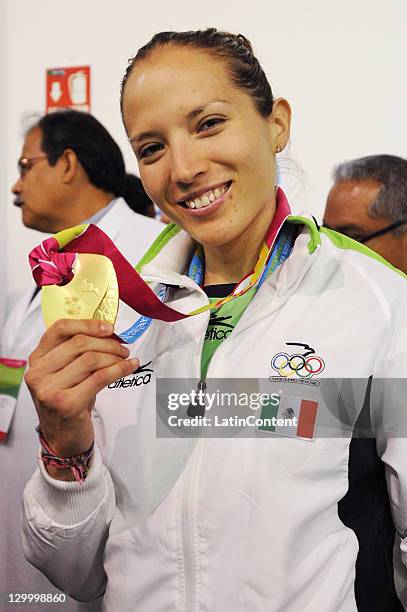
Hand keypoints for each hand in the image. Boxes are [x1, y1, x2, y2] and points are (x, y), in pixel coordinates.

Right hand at [25, 319, 137, 464]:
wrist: (63, 436)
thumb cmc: (67, 399)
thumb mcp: (64, 372)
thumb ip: (76, 352)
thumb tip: (109, 333)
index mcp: (37, 359)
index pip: (59, 329)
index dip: (87, 324)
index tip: (109, 328)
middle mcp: (38, 373)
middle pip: (79, 343)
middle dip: (107, 343)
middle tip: (123, 348)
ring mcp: (49, 390)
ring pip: (91, 359)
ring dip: (115, 357)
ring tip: (126, 358)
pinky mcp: (66, 404)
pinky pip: (100, 378)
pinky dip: (120, 369)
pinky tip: (130, 367)